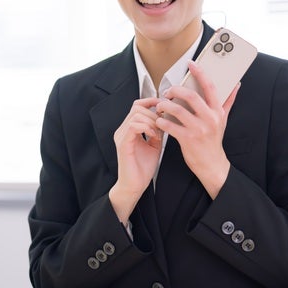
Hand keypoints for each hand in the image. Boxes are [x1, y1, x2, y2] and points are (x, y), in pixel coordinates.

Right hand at [109, 97, 162, 222]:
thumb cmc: (143, 168)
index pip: (137, 106)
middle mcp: (123, 130)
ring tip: (158, 132)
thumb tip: (166, 119)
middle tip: (163, 124)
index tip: (164, 107)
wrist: (135, 186)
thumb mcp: (154, 145)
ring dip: (151, 121)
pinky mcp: (123, 143)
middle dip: (153, 113)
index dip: (151, 102)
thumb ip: (157, 131)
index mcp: (129, 129)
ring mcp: (121, 136)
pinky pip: (133, 126)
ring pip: (136, 115)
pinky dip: (146, 128)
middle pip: (137, 108)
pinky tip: (154, 136)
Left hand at [154, 60, 239, 198]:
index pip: (210, 87)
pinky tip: (159, 120)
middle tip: (167, 92)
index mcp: (218, 111)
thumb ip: (228, 101)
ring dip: (165, 105)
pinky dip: (162, 121)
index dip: (200, 73)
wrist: (212, 164)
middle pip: (191, 96)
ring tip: (161, 106)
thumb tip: (236, 84)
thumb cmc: (214, 140)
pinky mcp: (188, 139)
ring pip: (177, 110)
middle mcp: (210, 119)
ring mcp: (199, 129)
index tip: (191, 64)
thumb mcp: (223, 120)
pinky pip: (170, 126)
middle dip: (175, 90)